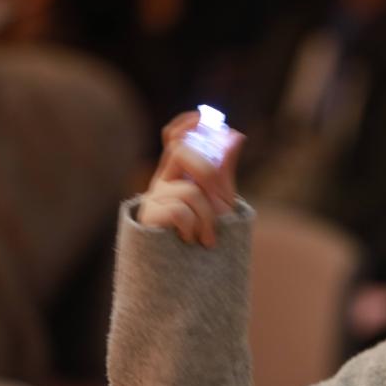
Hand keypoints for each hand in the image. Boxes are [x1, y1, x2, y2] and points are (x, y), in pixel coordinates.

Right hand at [137, 110, 245, 247]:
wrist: (192, 268)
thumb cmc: (204, 232)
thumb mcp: (220, 199)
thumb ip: (224, 168)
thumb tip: (236, 135)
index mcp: (177, 172)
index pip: (173, 137)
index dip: (184, 124)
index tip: (202, 117)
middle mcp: (161, 180)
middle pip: (180, 152)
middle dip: (210, 174)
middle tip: (224, 202)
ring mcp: (152, 197)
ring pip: (190, 190)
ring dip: (208, 218)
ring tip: (208, 239)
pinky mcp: (148, 217)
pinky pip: (180, 211)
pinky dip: (194, 228)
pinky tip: (190, 241)